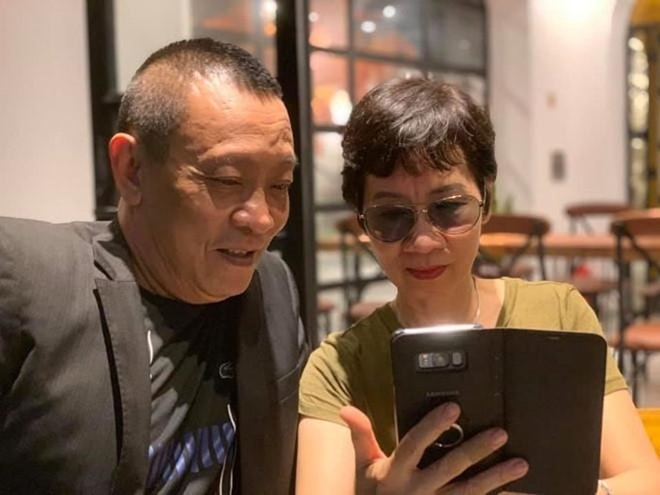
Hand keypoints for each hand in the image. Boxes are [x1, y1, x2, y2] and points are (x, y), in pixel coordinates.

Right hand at [340, 402, 528, 494]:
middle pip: (450, 468)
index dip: (433, 426)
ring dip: (496, 478)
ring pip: (469, 492)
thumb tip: (346, 409)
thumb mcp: (363, 466)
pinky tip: (517, 492)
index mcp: (396, 472)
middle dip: (475, 450)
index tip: (453, 407)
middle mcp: (417, 490)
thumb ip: (361, 435)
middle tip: (499, 433)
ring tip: (519, 463)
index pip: (416, 444)